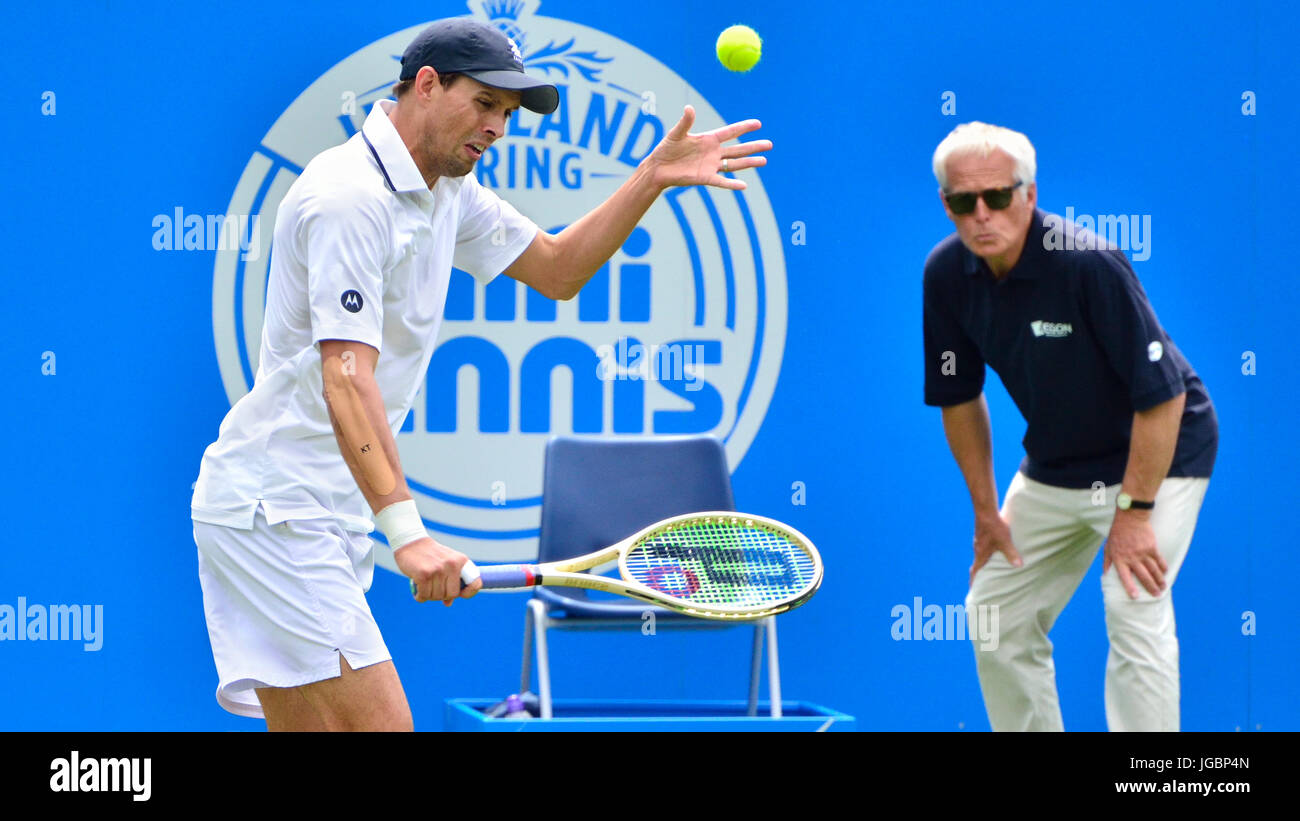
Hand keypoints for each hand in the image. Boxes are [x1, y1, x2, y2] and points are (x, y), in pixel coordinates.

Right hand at [394, 536, 482, 605]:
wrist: (411, 543)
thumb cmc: (430, 556)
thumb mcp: (446, 564)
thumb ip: (451, 582)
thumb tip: (448, 603)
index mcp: (461, 561)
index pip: (475, 583)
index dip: (469, 593)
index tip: (460, 594)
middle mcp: (452, 565)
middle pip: (452, 594)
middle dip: (442, 595)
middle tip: (433, 589)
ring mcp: (438, 569)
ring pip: (437, 596)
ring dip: (429, 595)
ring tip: (424, 585)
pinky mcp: (424, 574)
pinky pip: (424, 595)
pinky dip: (419, 596)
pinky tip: (417, 589)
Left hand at [645, 105, 770, 190]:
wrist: (658, 168)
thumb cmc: (666, 148)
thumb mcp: (676, 134)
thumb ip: (685, 122)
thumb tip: (689, 108)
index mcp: (709, 139)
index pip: (730, 132)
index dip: (744, 127)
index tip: (758, 124)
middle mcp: (713, 152)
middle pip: (738, 149)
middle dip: (753, 146)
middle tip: (770, 144)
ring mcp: (711, 166)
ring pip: (734, 164)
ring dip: (749, 163)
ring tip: (764, 160)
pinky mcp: (705, 178)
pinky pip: (722, 181)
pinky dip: (732, 184)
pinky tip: (744, 185)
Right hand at [970, 510, 1021, 584]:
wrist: (986, 511)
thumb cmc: (994, 527)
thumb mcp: (1005, 542)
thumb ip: (1011, 554)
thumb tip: (1019, 566)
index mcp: (981, 554)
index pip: (975, 571)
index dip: (973, 581)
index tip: (973, 589)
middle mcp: (977, 549)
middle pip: (977, 564)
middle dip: (980, 573)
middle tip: (984, 581)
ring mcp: (978, 541)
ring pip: (980, 555)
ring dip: (984, 562)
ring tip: (992, 567)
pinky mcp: (981, 535)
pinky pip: (983, 547)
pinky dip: (987, 553)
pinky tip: (995, 550)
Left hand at [1104, 509, 1165, 598]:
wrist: (1130, 518)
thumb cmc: (1117, 533)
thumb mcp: (1107, 547)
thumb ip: (1107, 562)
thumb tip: (1105, 575)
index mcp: (1119, 558)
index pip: (1124, 576)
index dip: (1130, 587)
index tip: (1135, 597)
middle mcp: (1131, 557)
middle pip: (1143, 576)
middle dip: (1151, 587)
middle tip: (1156, 595)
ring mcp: (1143, 552)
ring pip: (1153, 570)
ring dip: (1159, 580)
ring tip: (1163, 587)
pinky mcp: (1152, 547)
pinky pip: (1159, 560)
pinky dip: (1163, 567)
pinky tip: (1166, 573)